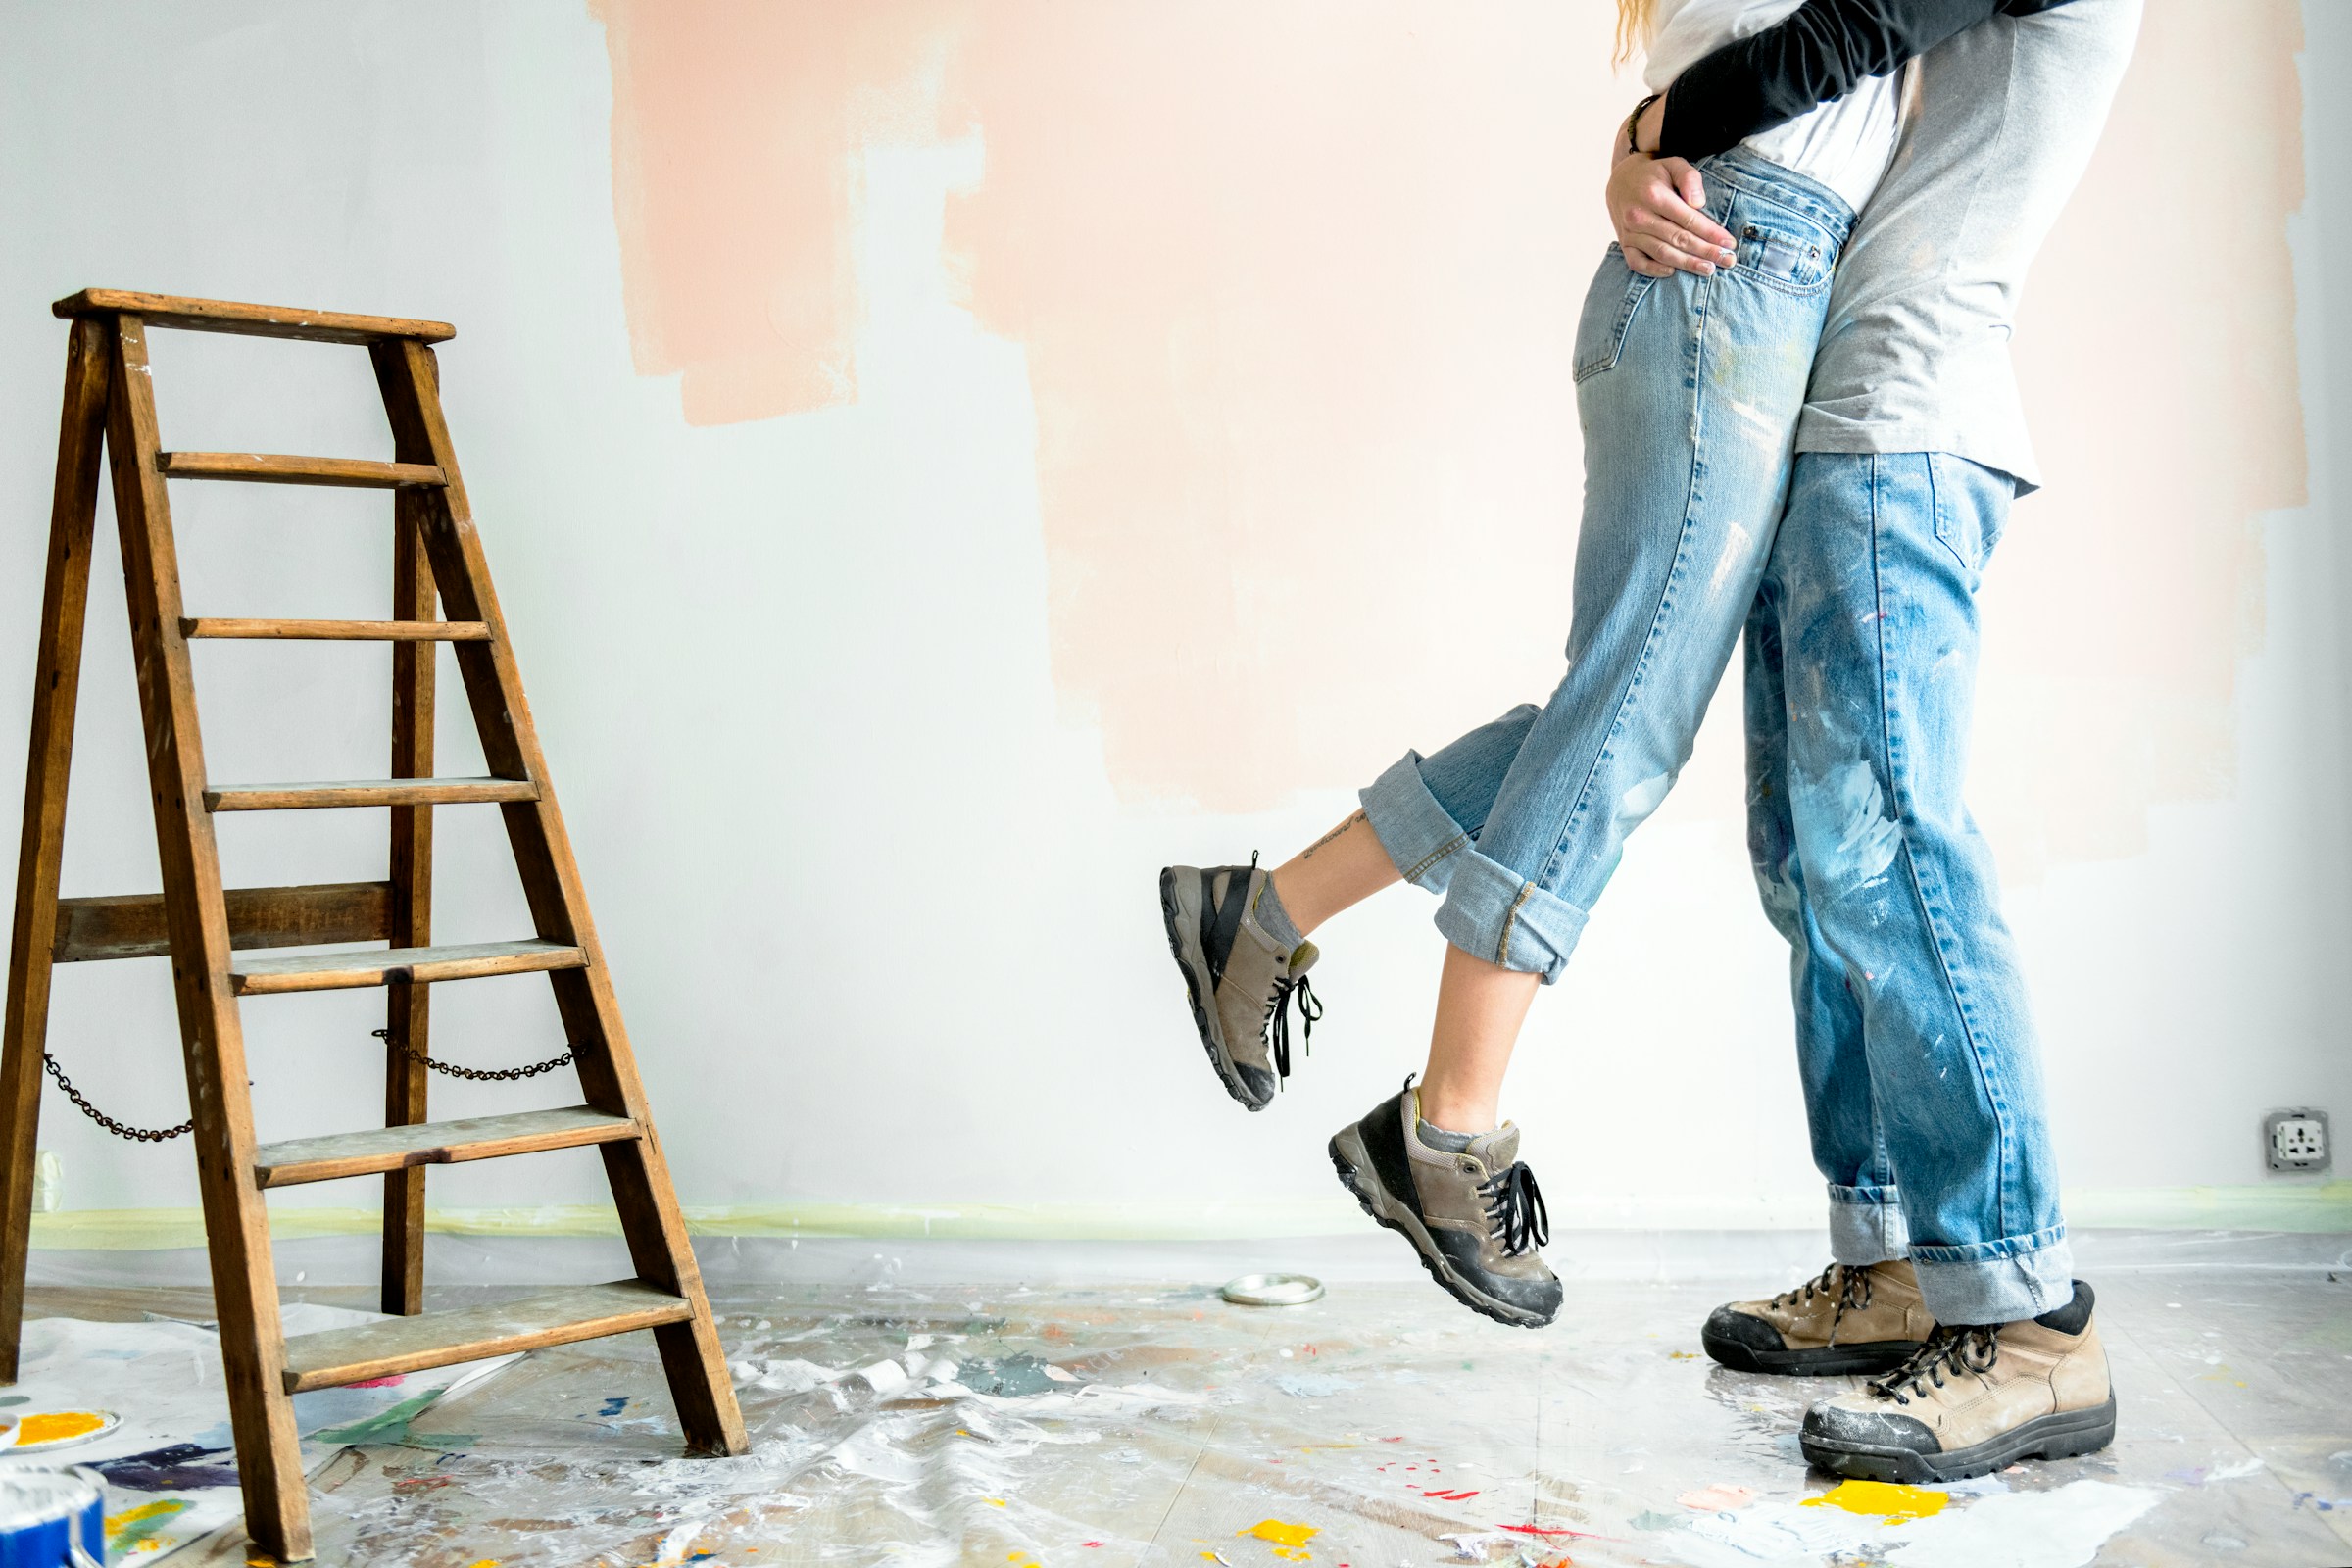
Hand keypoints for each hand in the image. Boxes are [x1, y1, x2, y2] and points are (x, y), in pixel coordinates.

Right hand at [1606, 154, 1737, 278]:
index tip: (1729, 244)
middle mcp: (1639, 215)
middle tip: (1728, 260)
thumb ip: (1689, 178)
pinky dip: (1654, 270)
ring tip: (1709, 270)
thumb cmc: (1654, 174)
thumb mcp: (1673, 164)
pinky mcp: (1624, 243)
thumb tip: (1699, 203)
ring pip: (1662, 253)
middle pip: (1678, 239)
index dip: (1711, 233)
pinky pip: (1637, 263)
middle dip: (1705, 251)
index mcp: (1654, 195)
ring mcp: (1630, 232)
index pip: (1688, 219)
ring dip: (1687, 264)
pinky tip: (1672, 272)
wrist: (1621, 180)